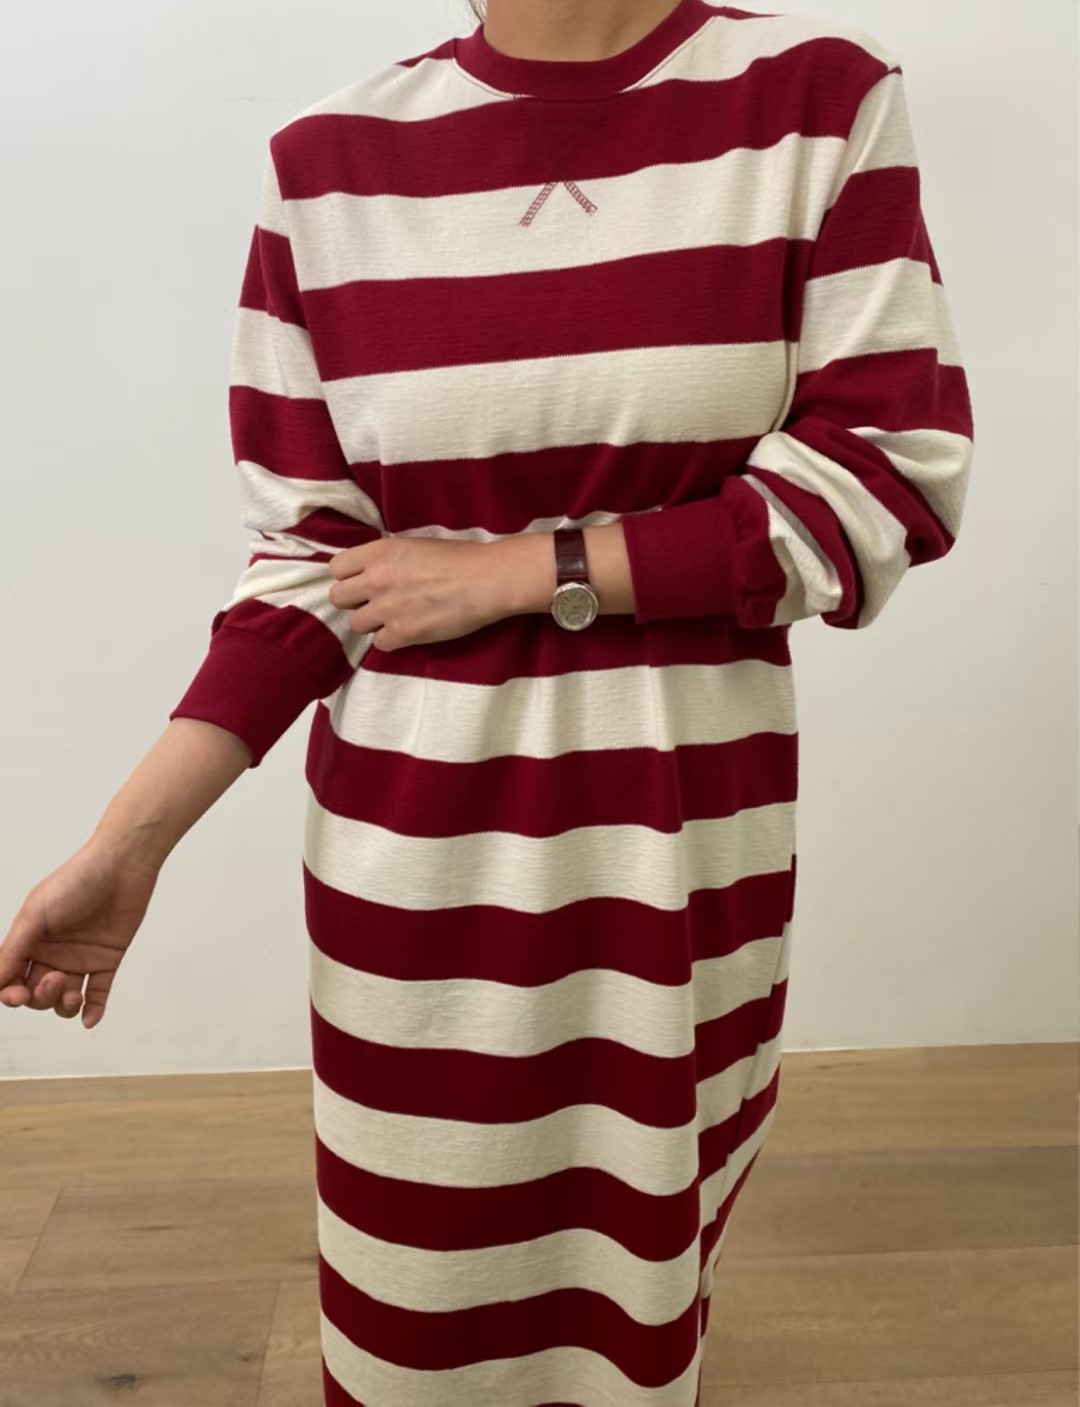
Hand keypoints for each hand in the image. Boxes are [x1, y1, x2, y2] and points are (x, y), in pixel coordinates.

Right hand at [0, 839, 161, 1029]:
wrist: (122, 865)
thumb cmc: (76, 880)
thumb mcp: (36, 913)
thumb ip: (14, 949)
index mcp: (30, 940)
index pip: (10, 978)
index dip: (10, 993)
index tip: (17, 995)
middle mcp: (53, 952)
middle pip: (37, 993)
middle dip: (40, 996)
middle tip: (55, 980)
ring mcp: (80, 958)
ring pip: (65, 998)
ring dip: (65, 1005)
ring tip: (73, 993)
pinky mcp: (108, 960)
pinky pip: (98, 993)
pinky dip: (94, 1009)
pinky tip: (90, 1019)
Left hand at [327, 535, 508, 651]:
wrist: (486, 580)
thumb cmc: (459, 558)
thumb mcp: (415, 545)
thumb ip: (388, 558)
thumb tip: (374, 570)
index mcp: (379, 553)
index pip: (336, 568)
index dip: (348, 576)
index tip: (362, 581)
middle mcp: (375, 580)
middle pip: (338, 597)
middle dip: (354, 601)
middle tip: (375, 602)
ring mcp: (386, 609)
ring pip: (355, 624)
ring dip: (372, 623)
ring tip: (393, 619)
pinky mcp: (402, 633)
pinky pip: (379, 644)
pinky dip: (391, 640)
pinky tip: (407, 632)